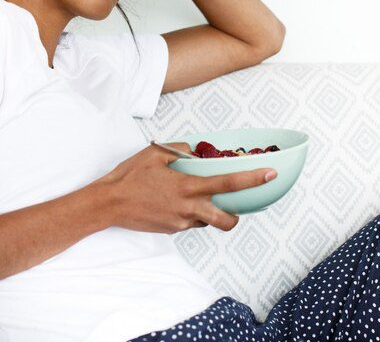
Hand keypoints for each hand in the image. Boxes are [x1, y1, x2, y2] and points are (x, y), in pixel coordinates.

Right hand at [95, 142, 274, 233]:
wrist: (108, 204)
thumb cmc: (130, 176)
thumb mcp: (155, 153)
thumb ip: (181, 150)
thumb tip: (195, 152)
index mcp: (188, 186)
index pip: (228, 183)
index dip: (253, 179)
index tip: (271, 174)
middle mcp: (188, 208)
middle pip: (228, 220)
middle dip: (237, 215)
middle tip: (235, 203)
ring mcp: (181, 222)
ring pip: (209, 222)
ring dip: (211, 212)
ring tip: (198, 198)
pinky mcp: (172, 230)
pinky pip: (191, 223)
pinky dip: (192, 213)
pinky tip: (177, 202)